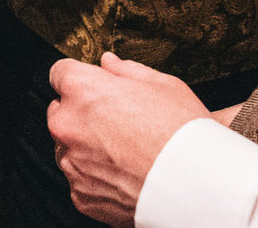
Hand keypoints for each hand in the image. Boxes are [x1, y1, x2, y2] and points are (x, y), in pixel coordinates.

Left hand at [47, 53, 210, 224]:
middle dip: (81, 114)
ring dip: (87, 147)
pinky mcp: (81, 195)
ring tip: (126, 152)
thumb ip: (126, 71)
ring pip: (69, 147)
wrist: (197, 186)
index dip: (80, 79)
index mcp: (82, 89)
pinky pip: (81, 180)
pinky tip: (125, 174)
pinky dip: (96, 177)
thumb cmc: (182, 133)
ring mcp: (72, 163)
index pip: (60, 73)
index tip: (93, 86)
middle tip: (117, 122)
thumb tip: (108, 62)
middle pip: (61, 111)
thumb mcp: (162, 85)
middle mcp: (68, 125)